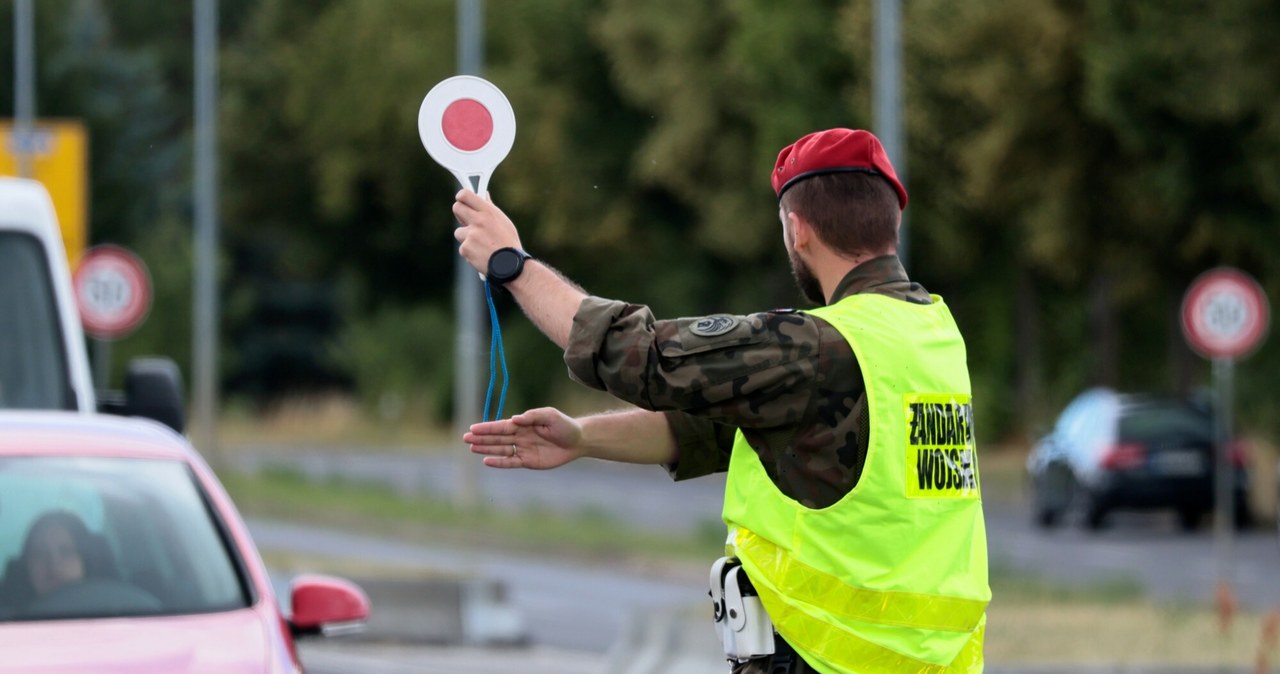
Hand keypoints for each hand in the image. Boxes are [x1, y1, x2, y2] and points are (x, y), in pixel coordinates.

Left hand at [452, 190, 522, 275]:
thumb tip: (484, 195)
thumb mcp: (504, 222)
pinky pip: (463, 247)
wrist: (510, 266)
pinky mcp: (465, 248)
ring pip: (459, 232)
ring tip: (482, 245)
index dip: (462, 197)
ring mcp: (470, 235)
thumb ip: (490, 209)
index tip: (462, 201)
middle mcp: (478, 221)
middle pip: (457, 208)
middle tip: (467, 221)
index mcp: (489, 212)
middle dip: (460, 214)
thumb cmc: (509, 244)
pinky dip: (470, 251)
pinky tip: (481, 255)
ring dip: (467, 237)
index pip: (465, 195)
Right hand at [464, 407, 582, 468]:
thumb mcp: (550, 416)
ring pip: (500, 449)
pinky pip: (511, 462)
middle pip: (497, 438)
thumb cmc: (564, 425)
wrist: (577, 441)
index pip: (501, 426)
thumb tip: (515, 419)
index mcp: (523, 424)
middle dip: (481, 438)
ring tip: (471, 448)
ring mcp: (523, 449)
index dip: (487, 427)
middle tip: (465, 438)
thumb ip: (533, 416)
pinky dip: (499, 462)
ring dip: (486, 448)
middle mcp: (520, 436)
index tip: (473, 428)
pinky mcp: (528, 461)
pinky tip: (487, 460)